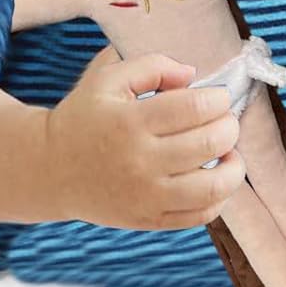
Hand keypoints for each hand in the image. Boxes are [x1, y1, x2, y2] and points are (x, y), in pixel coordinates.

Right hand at [45, 46, 245, 230]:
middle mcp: (139, 162)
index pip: (195, 106)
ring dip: (233, 166)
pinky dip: (219, 197)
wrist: (51, 170)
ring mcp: (146, 197)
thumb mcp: (107, 78)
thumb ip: (153, 66)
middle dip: (228, 125)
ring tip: (228, 152)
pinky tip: (213, 177)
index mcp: (130, 121)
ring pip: (213, 187)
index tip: (215, 96)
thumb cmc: (86, 117)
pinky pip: (201, 216)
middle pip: (210, 143)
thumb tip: (192, 75)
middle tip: (222, 120)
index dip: (217, 97)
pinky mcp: (150, 220)